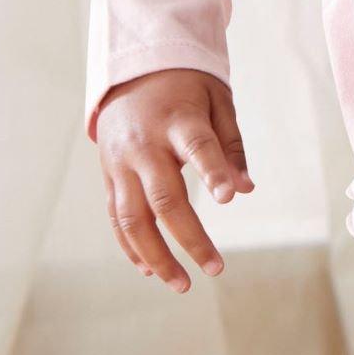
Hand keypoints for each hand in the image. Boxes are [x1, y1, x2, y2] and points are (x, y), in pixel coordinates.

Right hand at [94, 69, 250, 292]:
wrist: (131, 71)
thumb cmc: (186, 89)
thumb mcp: (217, 102)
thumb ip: (230, 145)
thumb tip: (244, 189)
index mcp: (177, 121)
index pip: (196, 147)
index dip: (212, 171)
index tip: (229, 197)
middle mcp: (144, 145)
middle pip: (164, 197)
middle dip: (190, 238)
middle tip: (216, 269)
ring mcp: (121, 163)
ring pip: (133, 217)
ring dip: (156, 254)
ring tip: (181, 284)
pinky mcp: (109, 175)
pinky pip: (117, 216)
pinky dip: (131, 245)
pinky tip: (150, 269)